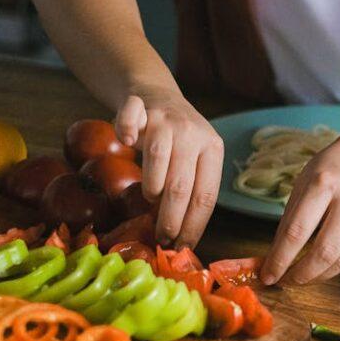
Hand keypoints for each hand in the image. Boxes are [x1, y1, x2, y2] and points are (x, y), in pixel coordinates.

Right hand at [113, 86, 222, 247]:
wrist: (157, 94)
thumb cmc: (178, 140)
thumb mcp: (196, 159)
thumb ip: (192, 187)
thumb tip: (182, 237)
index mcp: (213, 149)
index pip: (206, 196)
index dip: (194, 225)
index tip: (184, 246)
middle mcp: (193, 133)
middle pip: (182, 185)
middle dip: (172, 219)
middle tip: (163, 239)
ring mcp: (166, 119)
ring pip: (159, 158)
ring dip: (152, 187)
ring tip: (150, 199)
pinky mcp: (139, 106)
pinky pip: (131, 119)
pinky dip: (126, 130)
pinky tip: (127, 142)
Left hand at [260, 139, 339, 284]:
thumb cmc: (333, 168)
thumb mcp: (304, 183)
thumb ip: (290, 219)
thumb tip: (275, 256)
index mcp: (324, 183)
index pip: (297, 231)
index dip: (280, 259)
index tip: (268, 274)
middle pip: (323, 251)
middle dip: (300, 274)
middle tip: (284, 282)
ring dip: (317, 276)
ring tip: (300, 278)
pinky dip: (334, 267)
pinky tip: (320, 268)